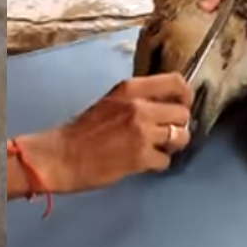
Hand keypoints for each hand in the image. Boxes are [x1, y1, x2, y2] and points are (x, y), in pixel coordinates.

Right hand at [39, 73, 193, 193]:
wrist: (62, 156)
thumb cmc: (82, 132)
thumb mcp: (111, 102)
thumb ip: (138, 100)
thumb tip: (166, 107)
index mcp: (130, 89)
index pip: (176, 82)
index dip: (184, 96)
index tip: (180, 106)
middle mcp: (139, 107)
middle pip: (183, 113)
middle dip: (178, 126)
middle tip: (164, 134)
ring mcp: (142, 132)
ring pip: (181, 137)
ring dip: (172, 146)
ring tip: (155, 149)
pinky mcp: (141, 157)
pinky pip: (166, 161)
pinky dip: (157, 164)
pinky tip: (142, 162)